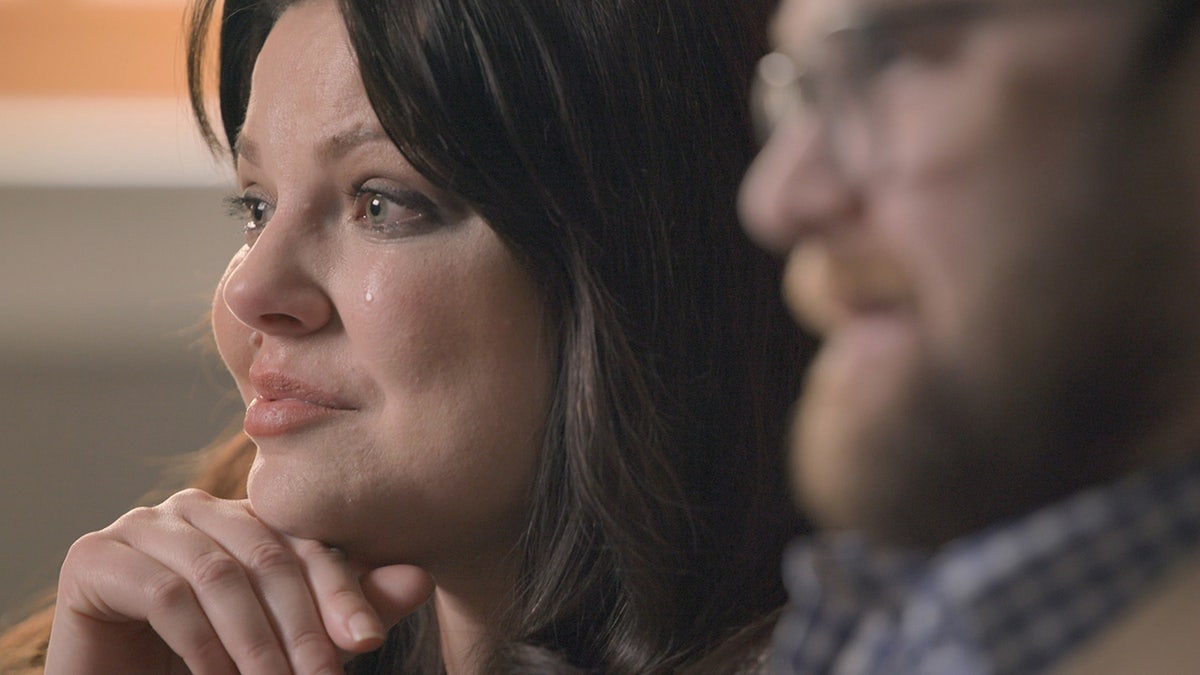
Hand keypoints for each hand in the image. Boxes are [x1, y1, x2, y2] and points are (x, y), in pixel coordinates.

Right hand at [43, 489, 433, 673]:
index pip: (307, 542)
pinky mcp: (94, 556)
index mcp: (248, 518)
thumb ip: (349, 609)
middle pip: (267, 555)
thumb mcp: (292, 642)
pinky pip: (163, 592)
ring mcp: (143, 525)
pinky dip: (200, 642)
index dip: (341, 592)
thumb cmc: (212, 668)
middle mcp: (196, 510)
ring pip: (218, 574)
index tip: (367, 642)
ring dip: (254, 642)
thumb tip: (419, 579)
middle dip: (302, 625)